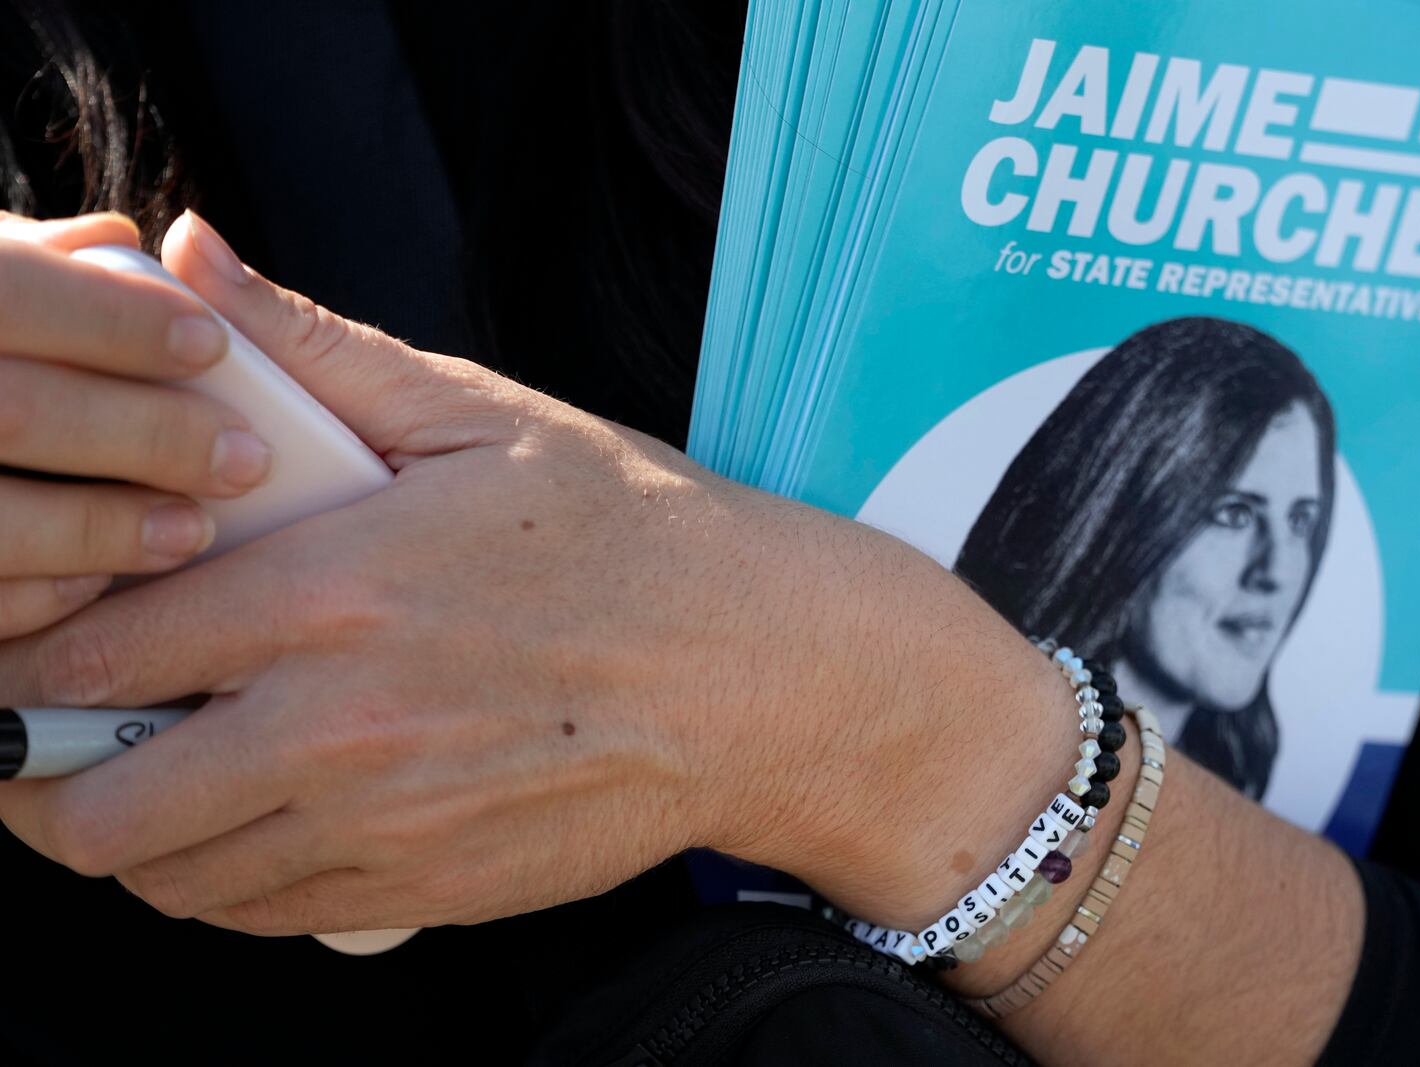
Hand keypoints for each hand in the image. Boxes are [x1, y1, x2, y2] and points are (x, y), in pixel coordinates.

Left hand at [0, 211, 1073, 938]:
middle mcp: (335, 725)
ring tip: (160, 770)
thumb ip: (317, 348)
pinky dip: (224, 880)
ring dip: (132, 830)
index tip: (40, 641)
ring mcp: (380, 824)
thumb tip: (191, 257)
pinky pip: (263, 918)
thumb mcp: (483, 417)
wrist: (764, 673)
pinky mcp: (426, 888)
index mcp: (329, 590)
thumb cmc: (637, 536)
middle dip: (44, 773)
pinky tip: (259, 817)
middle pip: (93, 802)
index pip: (93, 651)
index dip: (32, 655)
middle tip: (66, 731)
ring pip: (168, 876)